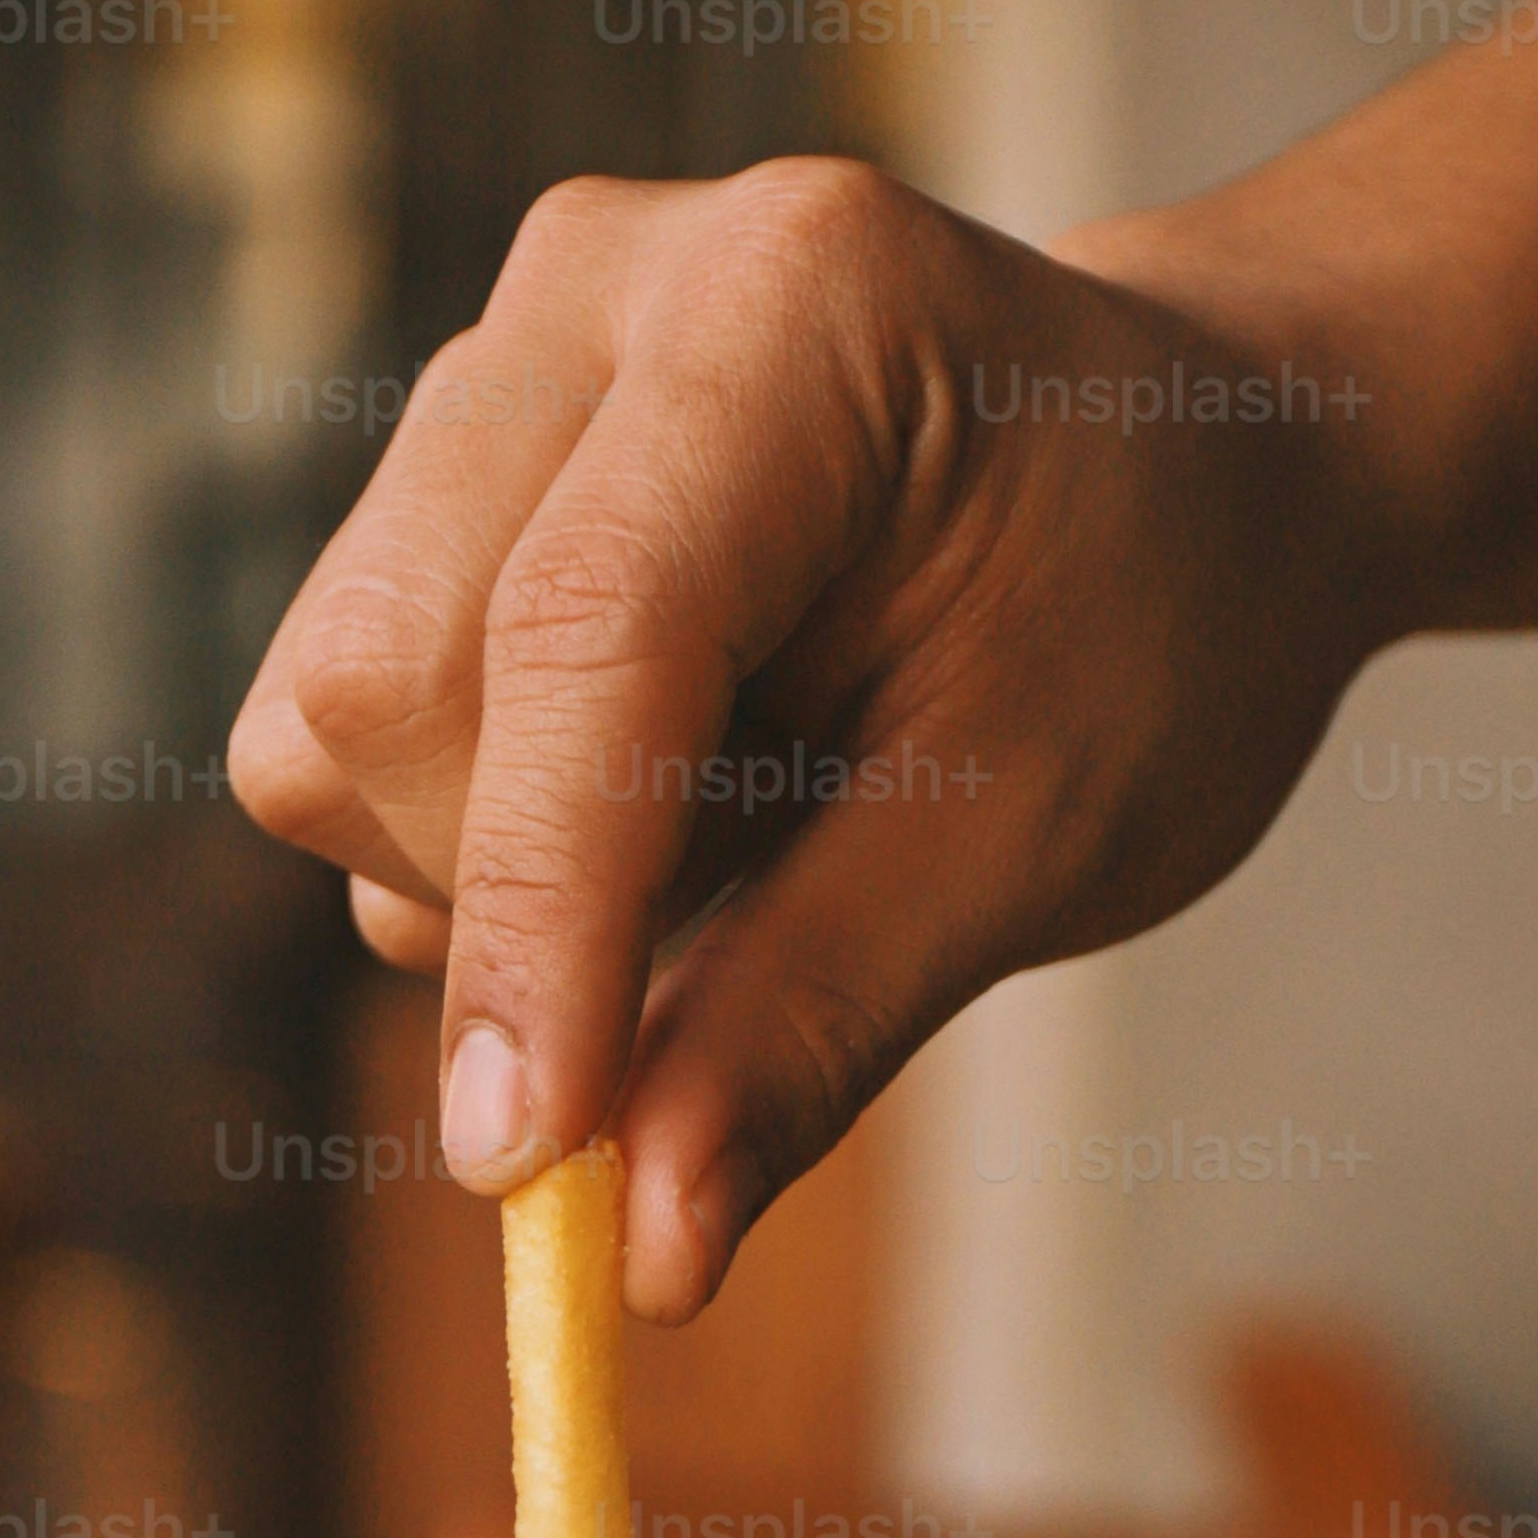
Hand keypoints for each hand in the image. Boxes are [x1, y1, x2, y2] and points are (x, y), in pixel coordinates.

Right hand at [225, 156, 1398, 1318]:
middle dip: (520, 900)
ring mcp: (504, 349)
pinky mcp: (451, 449)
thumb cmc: (1157, 626)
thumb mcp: (1039, 842)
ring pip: (337, 720)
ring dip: (503, 872)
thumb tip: (634, 1254)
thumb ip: (816, 1026)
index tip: (519, 1160)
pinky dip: (492, 830)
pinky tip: (674, 783)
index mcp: (801, 309)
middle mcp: (604, 283)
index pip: (585, 637)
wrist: (1200, 467)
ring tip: (743, 826)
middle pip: (391, 682)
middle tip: (732, 951)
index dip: (537, 918)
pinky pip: (353, 720)